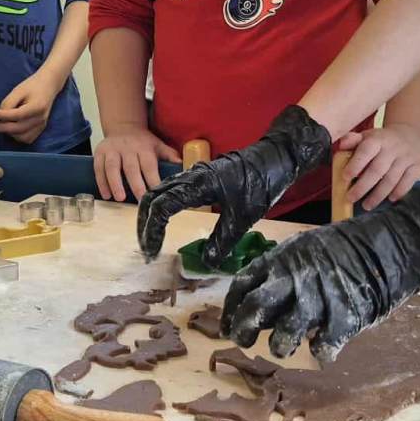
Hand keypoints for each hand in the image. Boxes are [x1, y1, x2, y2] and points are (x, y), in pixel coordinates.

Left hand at [0, 72, 62, 144]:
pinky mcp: (40, 129)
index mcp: (37, 107)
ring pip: (22, 137)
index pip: (18, 115)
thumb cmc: (32, 86)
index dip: (4, 116)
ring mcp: (41, 125)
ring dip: (10, 133)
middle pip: (19, 129)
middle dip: (3, 128)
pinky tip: (12, 128)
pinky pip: (27, 139)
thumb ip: (8, 103)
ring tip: (2, 125)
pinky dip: (17, 136)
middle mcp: (41, 119)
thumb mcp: (18, 90)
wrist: (48, 86)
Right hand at [94, 126, 179, 200]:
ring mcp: (112, 150)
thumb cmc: (143, 142)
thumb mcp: (158, 145)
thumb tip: (183, 165)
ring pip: (112, 167)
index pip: (149, 166)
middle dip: (135, 184)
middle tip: (140, 200)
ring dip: (115, 183)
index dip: (153, 179)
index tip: (156, 193)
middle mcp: (128, 148)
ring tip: (119, 198)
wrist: (123, 127)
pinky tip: (106, 194)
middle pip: (131, 168)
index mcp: (144, 148)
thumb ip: (169, 155)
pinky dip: (101, 182)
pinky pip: (98, 168)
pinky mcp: (100, 152)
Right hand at [137, 105, 330, 266]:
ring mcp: (193, 174)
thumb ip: (222, 241)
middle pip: (152, 197)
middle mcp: (190, 176)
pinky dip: (161, 206)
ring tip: (152, 239)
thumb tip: (207, 263)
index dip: (152, 231)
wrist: (275, 157)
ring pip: (159, 191)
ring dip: (151, 215)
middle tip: (147, 249)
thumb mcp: (243, 218)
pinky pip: (170, 189)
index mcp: (197, 185)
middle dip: (144, 224)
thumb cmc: (260, 184)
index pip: (161, 207)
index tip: (153, 252)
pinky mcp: (199, 176)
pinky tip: (165, 222)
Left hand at [223, 178, 419, 364]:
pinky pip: (321, 348)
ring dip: (279, 347)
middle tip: (244, 342)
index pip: (242, 285)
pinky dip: (319, 354)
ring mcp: (318, 300)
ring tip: (284, 348)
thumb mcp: (306, 247)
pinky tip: (321, 351)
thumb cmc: (345, 247)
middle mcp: (294, 279)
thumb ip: (282, 271)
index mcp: (281, 259)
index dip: (231, 308)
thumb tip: (262, 300)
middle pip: (255, 311)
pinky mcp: (343, 319)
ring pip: (283, 337)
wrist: (389, 243)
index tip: (229, 324)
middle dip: (244, 331)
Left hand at [338, 123, 419, 208]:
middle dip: (363, 186)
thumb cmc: (383, 140)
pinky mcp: (418, 167)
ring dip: (378, 195)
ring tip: (366, 205)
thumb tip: (341, 144)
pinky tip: (389, 199)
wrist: (412, 134)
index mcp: (378, 139)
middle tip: (351, 198)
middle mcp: (393, 148)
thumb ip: (352, 140)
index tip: (345, 177)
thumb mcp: (368, 135)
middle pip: (377, 170)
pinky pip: (407, 183)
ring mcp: (407, 158)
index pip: (366, 151)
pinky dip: (398, 193)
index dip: (355, 164)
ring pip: (391, 180)